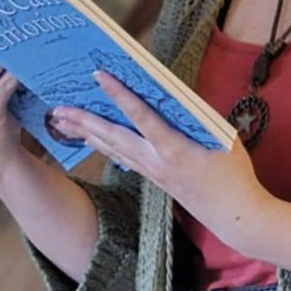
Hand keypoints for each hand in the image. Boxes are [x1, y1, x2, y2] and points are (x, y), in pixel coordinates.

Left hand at [51, 71, 272, 250]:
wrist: (232, 214)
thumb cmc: (233, 172)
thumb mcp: (222, 136)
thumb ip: (196, 116)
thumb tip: (173, 96)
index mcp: (173, 148)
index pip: (139, 116)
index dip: (118, 94)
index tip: (98, 76)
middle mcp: (155, 161)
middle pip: (112, 137)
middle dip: (84, 121)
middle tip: (57, 109)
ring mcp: (151, 172)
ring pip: (112, 148)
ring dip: (86, 133)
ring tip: (62, 121)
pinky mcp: (153, 178)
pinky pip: (121, 158)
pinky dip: (104, 145)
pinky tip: (91, 139)